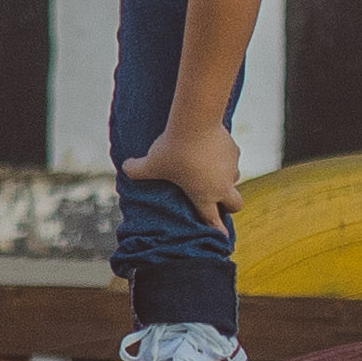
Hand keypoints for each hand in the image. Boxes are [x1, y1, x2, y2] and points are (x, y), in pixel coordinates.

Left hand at [119, 119, 244, 222]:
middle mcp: (221, 185)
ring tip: (209, 168)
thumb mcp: (151, 163)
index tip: (223, 237)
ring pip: (234, 179)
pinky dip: (223, 156)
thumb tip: (125, 167)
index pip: (212, 219)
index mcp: (203, 195)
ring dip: (225, 178)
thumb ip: (137, 169)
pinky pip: (231, 157)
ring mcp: (230, 168)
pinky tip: (209, 146)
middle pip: (236, 204)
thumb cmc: (173, 149)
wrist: (195, 123)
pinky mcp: (234, 150)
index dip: (217, 230)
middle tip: (218, 200)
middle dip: (229, 205)